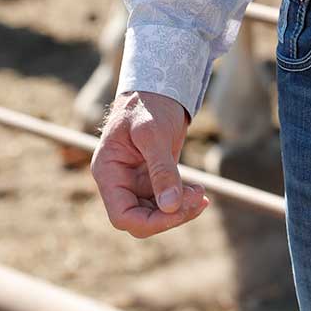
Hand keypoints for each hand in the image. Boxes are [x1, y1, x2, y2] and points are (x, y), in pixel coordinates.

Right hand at [90, 90, 210, 236]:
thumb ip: (162, 170)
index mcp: (108, 173)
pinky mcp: (152, 179)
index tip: (178, 211)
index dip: (150, 222)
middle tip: (199, 198)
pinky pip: (166, 200)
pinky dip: (183, 199)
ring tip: (201, 193)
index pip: (122, 216)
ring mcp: (135, 182)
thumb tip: (171, 206)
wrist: (157, 89)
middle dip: (170, 215)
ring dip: (180, 208)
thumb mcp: (154, 134)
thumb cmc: (148, 105)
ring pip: (156, 213)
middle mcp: (119, 182)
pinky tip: (199, 190)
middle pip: (141, 219)